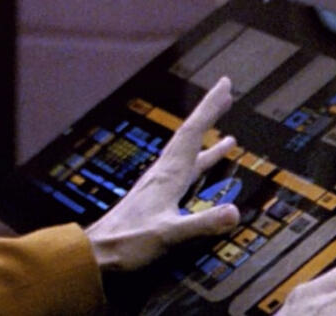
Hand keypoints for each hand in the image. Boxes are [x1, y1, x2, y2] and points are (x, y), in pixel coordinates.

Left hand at [85, 76, 239, 271]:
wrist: (100, 249)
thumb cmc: (130, 241)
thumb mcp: (169, 235)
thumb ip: (202, 224)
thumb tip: (236, 211)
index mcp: (169, 174)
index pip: (193, 132)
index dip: (209, 108)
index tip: (224, 85)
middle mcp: (165, 171)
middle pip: (191, 132)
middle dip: (209, 110)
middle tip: (226, 89)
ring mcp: (162, 181)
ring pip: (189, 149)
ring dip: (208, 134)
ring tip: (228, 126)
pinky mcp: (160, 193)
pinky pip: (188, 168)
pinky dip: (203, 160)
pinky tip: (211, 162)